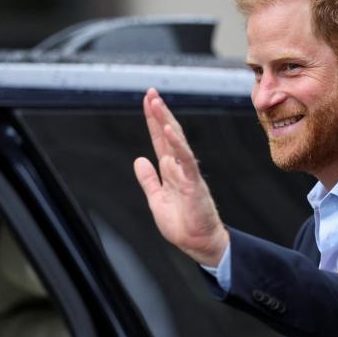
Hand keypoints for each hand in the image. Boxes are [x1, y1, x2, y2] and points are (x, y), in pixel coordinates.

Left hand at [133, 88, 228, 265]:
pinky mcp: (194, 183)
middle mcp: (179, 167)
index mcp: (170, 171)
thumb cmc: (182, 224)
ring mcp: (187, 173)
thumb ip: (149, 180)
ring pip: (177, 141)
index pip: (160, 140)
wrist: (199, 243)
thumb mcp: (157, 200)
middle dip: (159, 113)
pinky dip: (178, 145)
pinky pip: (186, 160)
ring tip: (157, 103)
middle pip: (168, 134)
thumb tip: (139, 159)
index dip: (153, 121)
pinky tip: (169, 131)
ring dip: (166, 121)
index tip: (148, 101)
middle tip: (151, 93)